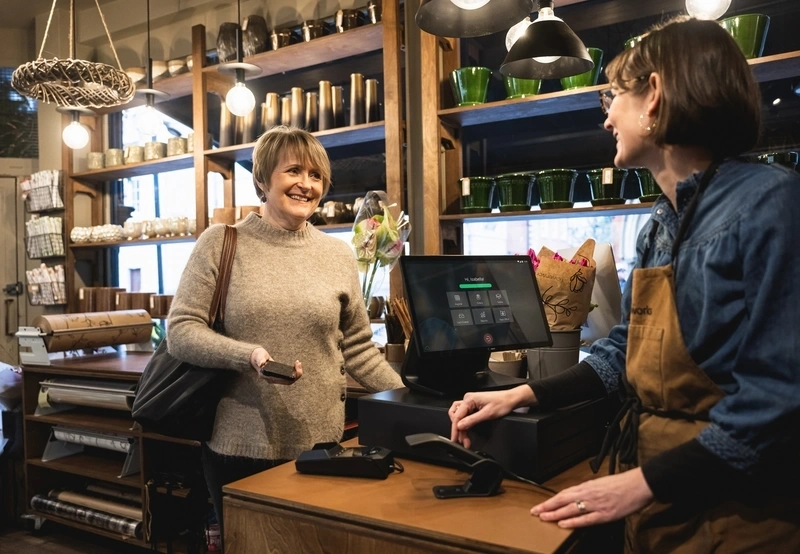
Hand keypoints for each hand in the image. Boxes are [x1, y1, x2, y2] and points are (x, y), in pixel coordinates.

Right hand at [250, 347, 302, 384]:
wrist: (256, 358)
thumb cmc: (258, 356)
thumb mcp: (259, 356)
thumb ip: (260, 359)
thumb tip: (261, 364)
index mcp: (267, 376)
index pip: (282, 380)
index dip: (291, 375)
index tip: (295, 366)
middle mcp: (271, 380)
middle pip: (288, 382)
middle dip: (296, 374)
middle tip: (299, 363)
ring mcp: (275, 379)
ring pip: (289, 381)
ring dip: (296, 373)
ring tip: (298, 363)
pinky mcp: (278, 377)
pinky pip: (288, 378)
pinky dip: (294, 372)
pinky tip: (296, 365)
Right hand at [448, 385, 534, 448]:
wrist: (511, 399)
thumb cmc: (502, 403)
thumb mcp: (487, 414)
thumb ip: (472, 420)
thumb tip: (460, 426)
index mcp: (469, 399)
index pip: (457, 416)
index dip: (455, 429)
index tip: (455, 439)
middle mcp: (468, 399)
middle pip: (456, 416)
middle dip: (458, 430)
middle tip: (462, 441)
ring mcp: (470, 402)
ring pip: (459, 416)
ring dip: (460, 427)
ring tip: (464, 438)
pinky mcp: (474, 405)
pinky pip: (464, 415)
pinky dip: (464, 424)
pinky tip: (466, 431)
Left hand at [531, 468, 653, 527]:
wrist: (639, 484)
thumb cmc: (623, 483)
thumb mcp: (602, 483)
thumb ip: (589, 490)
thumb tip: (578, 496)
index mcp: (588, 486)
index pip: (564, 493)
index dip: (551, 500)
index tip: (541, 504)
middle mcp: (589, 494)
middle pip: (563, 500)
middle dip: (548, 506)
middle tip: (535, 511)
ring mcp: (596, 504)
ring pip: (570, 509)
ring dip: (555, 514)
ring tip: (543, 517)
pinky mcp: (605, 514)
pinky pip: (586, 519)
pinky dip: (573, 522)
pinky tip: (563, 524)